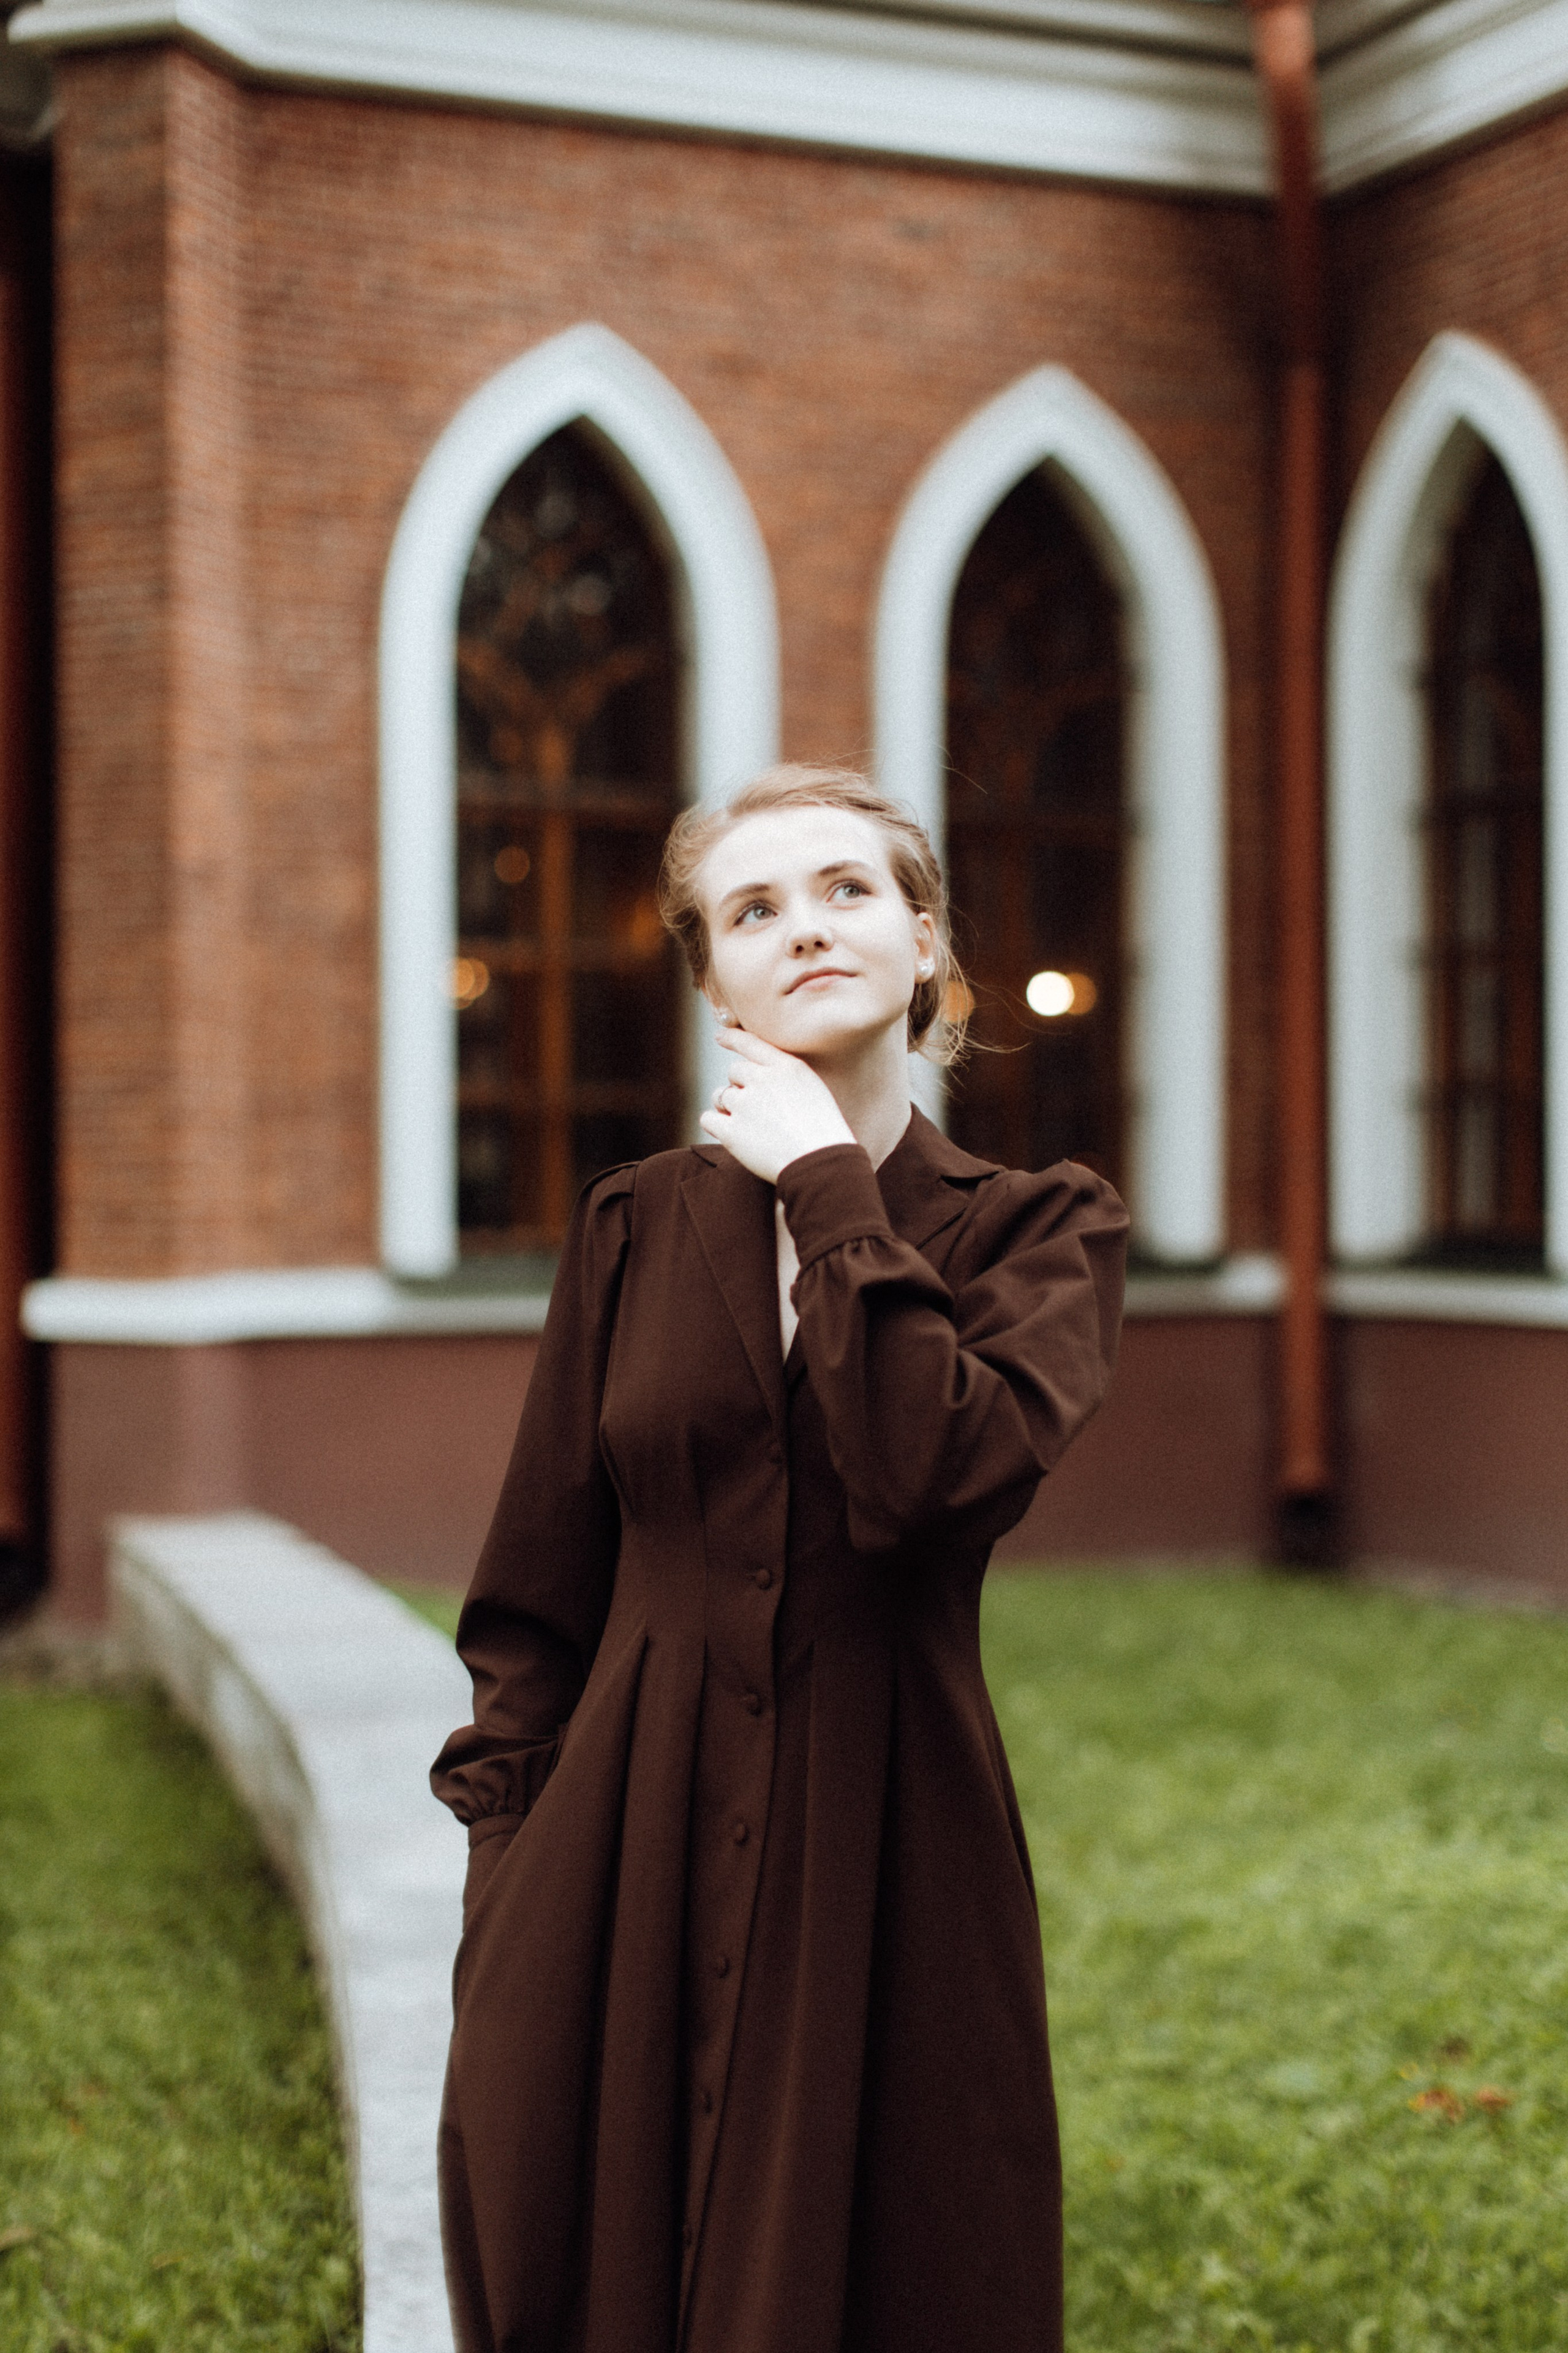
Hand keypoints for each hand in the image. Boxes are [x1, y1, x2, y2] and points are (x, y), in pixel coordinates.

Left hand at [699, 1026, 856, 1182]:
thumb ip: (785, 1077)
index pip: (752, 1043)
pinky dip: (715, 1124)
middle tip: (756, 1108)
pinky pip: (708, 1118)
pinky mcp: (732, 1132)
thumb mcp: (813, 1090)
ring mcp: (745, 1105)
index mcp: (787, 1067)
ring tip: (748, 1125)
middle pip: (734, 1071)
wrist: (820, 1163)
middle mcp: (763, 1080)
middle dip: (740, 1086)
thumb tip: (759, 1077)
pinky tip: (730, 1133)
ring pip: (720, 1095)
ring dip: (728, 1106)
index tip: (719, 1036)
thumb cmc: (823, 1133)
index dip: (733, 1038)